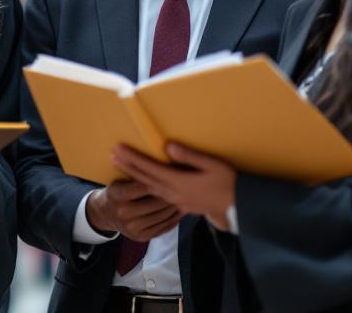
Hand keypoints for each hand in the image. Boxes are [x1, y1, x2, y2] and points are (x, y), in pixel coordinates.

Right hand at [84, 180, 181, 241]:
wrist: (105, 214)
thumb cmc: (117, 191)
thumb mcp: (120, 180)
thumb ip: (136, 176)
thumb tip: (160, 165)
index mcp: (117, 195)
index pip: (143, 186)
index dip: (160, 180)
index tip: (173, 174)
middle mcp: (123, 213)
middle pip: (155, 203)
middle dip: (171, 195)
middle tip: (185, 187)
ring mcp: (132, 228)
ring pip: (161, 216)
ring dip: (175, 207)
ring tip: (186, 198)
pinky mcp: (141, 237)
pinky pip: (162, 228)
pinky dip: (174, 220)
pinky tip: (180, 212)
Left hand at [113, 144, 234, 222]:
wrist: (238, 207)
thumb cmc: (228, 182)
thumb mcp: (211, 164)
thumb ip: (188, 156)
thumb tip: (167, 146)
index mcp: (179, 182)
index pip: (150, 168)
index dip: (133, 158)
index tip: (119, 149)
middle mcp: (173, 193)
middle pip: (145, 178)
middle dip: (128, 166)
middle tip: (112, 155)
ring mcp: (177, 201)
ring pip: (149, 188)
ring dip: (134, 176)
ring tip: (121, 166)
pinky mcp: (181, 205)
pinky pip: (157, 195)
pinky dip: (146, 187)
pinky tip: (142, 183)